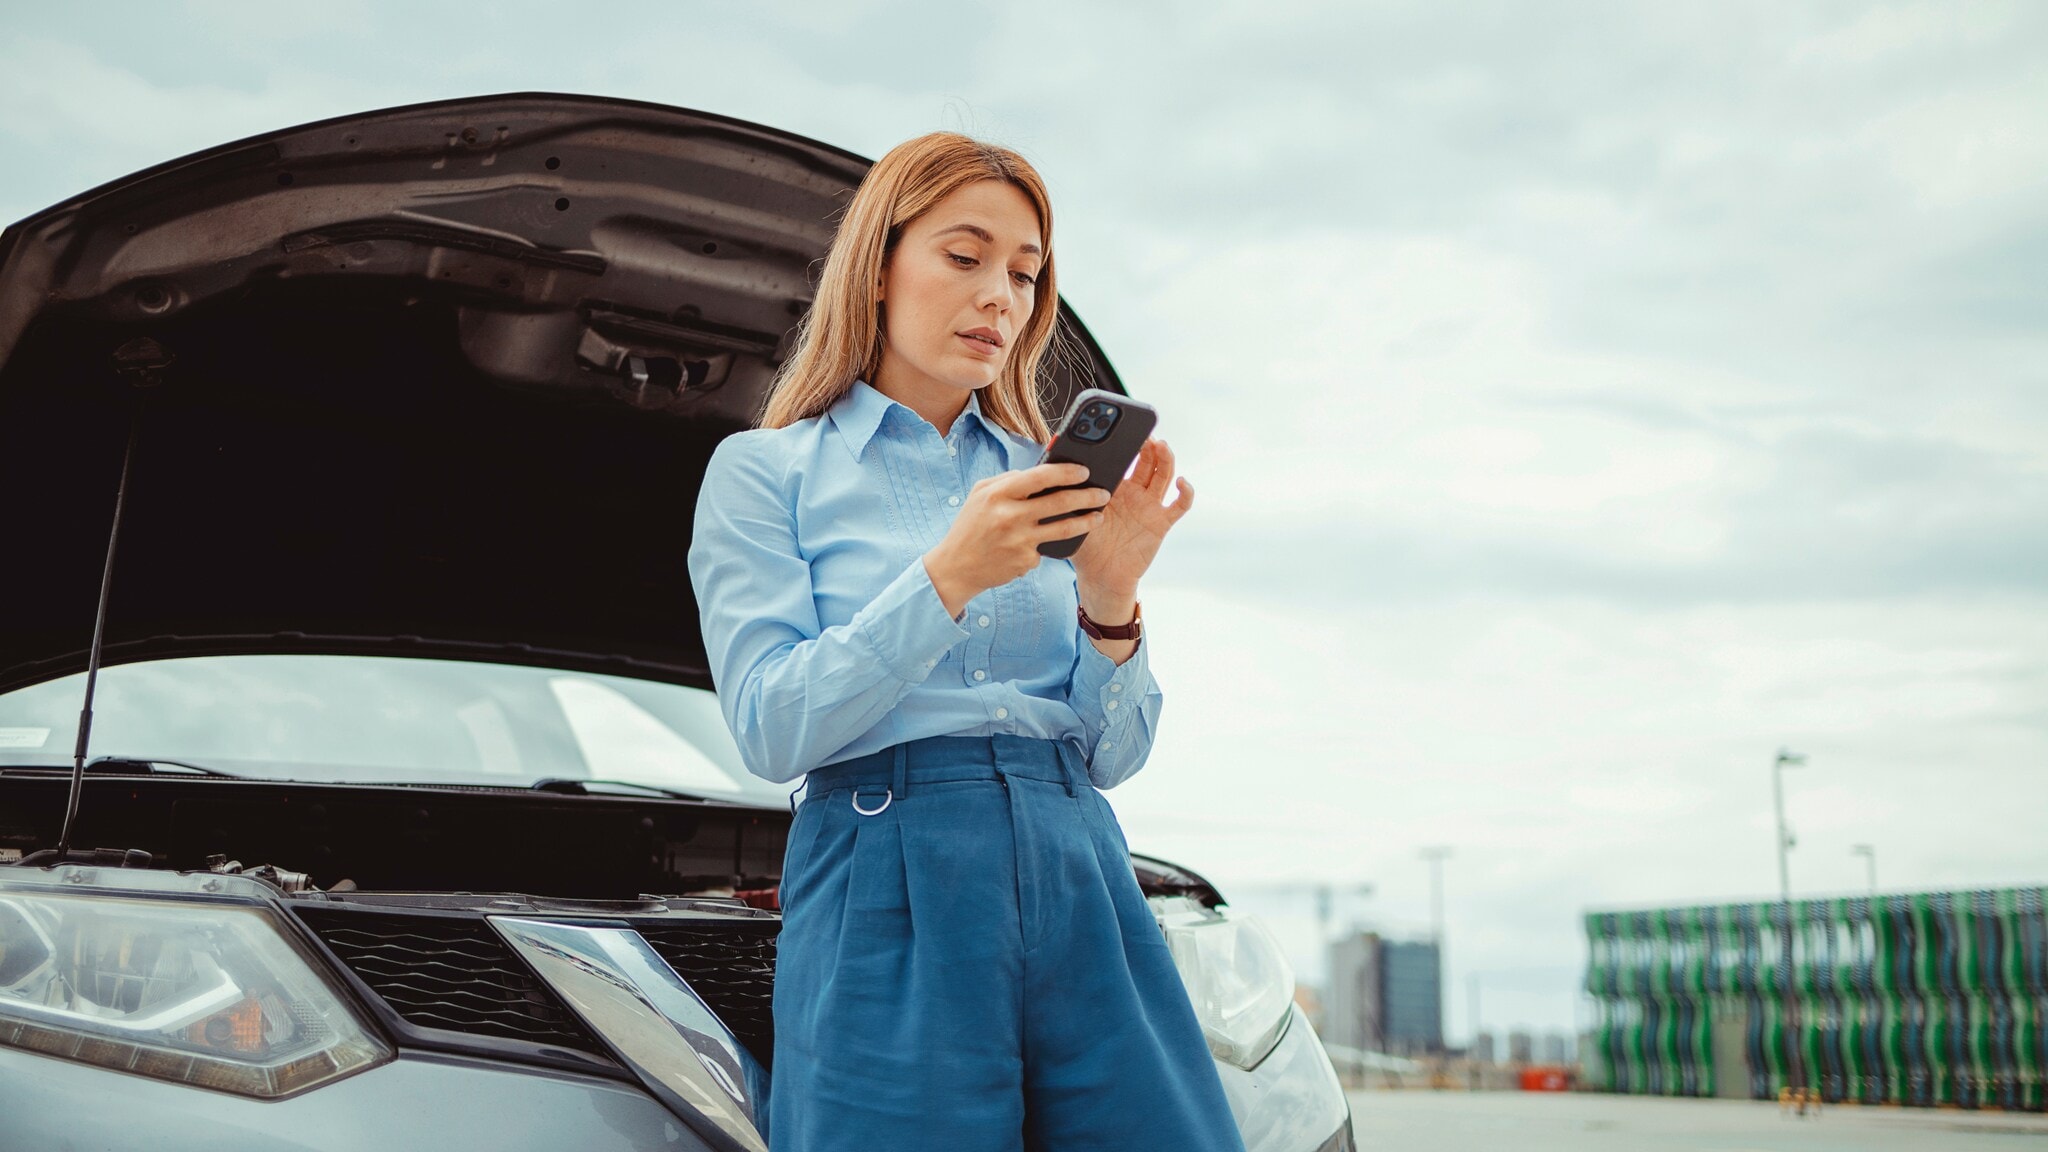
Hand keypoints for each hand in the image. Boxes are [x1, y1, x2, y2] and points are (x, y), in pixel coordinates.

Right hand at [923, 462, 1109, 617]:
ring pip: (1064, 529)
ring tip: (1098, 517)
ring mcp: (1019, 541)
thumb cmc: (970, 526)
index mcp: (998, 494)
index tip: (1084, 471)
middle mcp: (1010, 516)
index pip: (1040, 476)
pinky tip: (1037, 545)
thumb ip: (1007, 480)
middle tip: (1103, 493)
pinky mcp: (1025, 561)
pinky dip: (1046, 545)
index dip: (1066, 472)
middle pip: (1059, 502)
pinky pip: (1046, 549)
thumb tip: (1039, 473)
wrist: (956, 568)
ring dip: (1086, 521)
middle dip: (1087, 495)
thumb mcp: (980, 494)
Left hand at [1069, 438, 1192, 599]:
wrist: (1100, 577)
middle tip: (1145, 434)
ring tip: (1161, 446)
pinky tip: (1182, 482)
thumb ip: (1069, 496)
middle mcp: (1135, 493)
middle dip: (1148, 445)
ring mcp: (1150, 506)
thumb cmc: (1086, 547)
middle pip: (1148, 461)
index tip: (1126, 429)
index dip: (1129, 443)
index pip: (1125, 459)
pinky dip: (1185, 492)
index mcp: (1114, 488)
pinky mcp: (1161, 523)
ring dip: (1166, 459)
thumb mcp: (1074, 517)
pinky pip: (1179, 505)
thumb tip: (1050, 472)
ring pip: (1163, 475)